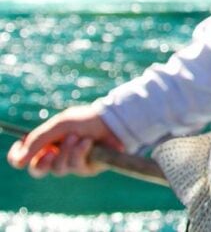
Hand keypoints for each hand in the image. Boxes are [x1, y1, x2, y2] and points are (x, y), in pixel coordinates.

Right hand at [6, 105, 122, 177]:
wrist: (112, 120)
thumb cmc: (85, 120)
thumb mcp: (59, 125)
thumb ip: (38, 141)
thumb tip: (18, 161)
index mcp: (47, 143)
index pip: (25, 157)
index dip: (18, 157)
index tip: (19, 153)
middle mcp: (57, 155)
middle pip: (38, 170)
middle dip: (42, 163)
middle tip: (50, 153)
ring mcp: (71, 163)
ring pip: (58, 169)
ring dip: (66, 151)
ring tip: (77, 137)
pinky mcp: (86, 168)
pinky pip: (76, 167)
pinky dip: (80, 152)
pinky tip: (88, 142)